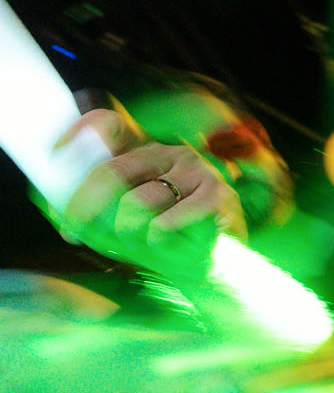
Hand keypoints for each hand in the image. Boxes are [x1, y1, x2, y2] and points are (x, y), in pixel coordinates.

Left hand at [53, 108, 245, 275]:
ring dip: (126, 233)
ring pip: (136, 203)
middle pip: (111, 171)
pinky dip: (155, 242)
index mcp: (148, 152)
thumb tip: (60, 218)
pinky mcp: (218, 197)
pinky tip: (165, 244)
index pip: (111, 125)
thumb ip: (98, 211)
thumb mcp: (128, 221)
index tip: (54, 152)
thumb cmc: (168, 240)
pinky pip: (164, 223)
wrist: (220, 266)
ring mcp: (198, 172)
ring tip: (139, 243)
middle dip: (84, 206)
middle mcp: (173, 153)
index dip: (80, 132)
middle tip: (74, 231)